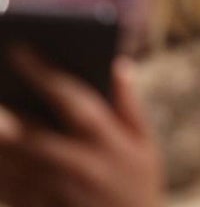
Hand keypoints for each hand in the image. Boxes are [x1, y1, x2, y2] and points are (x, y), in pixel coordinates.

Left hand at [0, 49, 163, 205]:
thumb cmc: (137, 187)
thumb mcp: (145, 145)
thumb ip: (129, 104)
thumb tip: (117, 64)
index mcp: (108, 143)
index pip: (72, 100)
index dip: (44, 72)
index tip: (19, 47)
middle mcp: (78, 166)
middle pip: (27, 132)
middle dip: (1, 109)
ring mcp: (53, 192)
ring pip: (8, 159)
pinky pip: (3, 183)